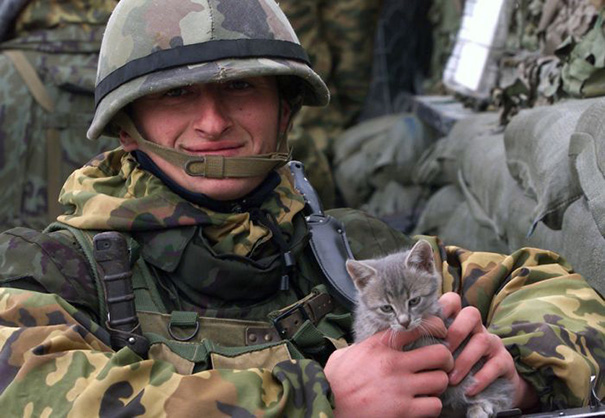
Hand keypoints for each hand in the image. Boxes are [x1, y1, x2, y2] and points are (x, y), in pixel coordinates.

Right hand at [324, 317, 452, 417]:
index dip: (434, 328)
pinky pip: (433, 405)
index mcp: (379, 345)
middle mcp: (392, 363)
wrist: (326, 407)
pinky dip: (431, 406)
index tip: (439, 333)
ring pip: (440, 380)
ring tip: (430, 388)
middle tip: (441, 365)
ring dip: (437, 385)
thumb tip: (372, 343)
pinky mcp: (403, 411)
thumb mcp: (345, 355)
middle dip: (445, 359)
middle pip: (439, 354)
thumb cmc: (333, 382)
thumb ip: (363, 345)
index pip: (416, 327)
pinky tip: (422, 406)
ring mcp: (399, 387)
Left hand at [438, 292, 537, 409]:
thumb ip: (427, 346)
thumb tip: (402, 346)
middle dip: (455, 333)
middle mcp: (477, 328)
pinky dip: (481, 378)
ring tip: (451, 379)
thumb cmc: (455, 369)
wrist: (490, 390)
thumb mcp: (441, 355)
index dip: (441, 309)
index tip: (428, 330)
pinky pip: (496, 364)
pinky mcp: (505, 361)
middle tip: (442, 354)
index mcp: (458, 321)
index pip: (452, 301)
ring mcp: (492, 342)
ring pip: (482, 340)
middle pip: (471, 313)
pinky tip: (469, 389)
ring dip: (464, 361)